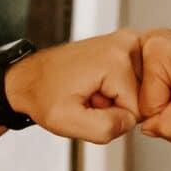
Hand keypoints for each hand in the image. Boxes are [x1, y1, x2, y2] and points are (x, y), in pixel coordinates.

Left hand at [6, 30, 142, 143]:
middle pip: (142, 97)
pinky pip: (134, 82)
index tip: (91, 105)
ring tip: (91, 91)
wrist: (28, 77)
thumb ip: (106, 128)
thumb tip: (131, 121)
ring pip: (139, 91)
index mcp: (116, 60)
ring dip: (115, 98)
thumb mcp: (67, 121)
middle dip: (116, 106)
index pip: (139, 110)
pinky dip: (115, 89)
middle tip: (89, 98)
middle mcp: (125, 44)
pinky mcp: (124, 47)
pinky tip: (95, 84)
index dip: (113, 117)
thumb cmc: (42, 94)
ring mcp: (126, 42)